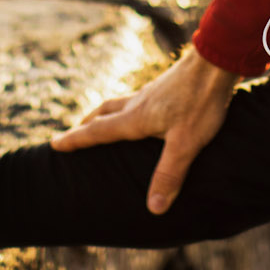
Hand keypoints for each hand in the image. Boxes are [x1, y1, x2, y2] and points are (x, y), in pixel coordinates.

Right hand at [49, 45, 239, 213]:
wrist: (216, 61)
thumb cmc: (201, 101)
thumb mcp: (186, 143)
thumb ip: (169, 173)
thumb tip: (153, 208)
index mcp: (136, 118)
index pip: (98, 131)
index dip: (75, 140)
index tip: (53, 145)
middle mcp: (138, 103)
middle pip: (103, 113)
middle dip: (85, 125)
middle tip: (71, 134)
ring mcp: (152, 92)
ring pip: (118, 104)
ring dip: (103, 114)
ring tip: (99, 122)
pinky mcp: (166, 86)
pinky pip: (136, 99)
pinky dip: (126, 109)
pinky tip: (141, 112)